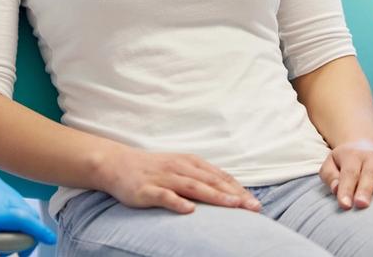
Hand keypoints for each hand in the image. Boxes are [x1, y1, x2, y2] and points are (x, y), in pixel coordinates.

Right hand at [0, 172, 56, 256]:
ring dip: (23, 235)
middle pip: (19, 207)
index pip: (11, 200)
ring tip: (16, 251)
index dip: (18, 219)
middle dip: (22, 229)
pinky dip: (36, 231)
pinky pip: (21, 222)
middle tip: (19, 249)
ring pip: (20, 216)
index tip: (19, 233)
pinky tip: (45, 237)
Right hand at [95, 146, 260, 213]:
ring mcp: (163, 178)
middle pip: (211, 181)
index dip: (238, 189)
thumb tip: (227, 190)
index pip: (218, 176)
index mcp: (189, 162)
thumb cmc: (153, 169)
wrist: (117, 164)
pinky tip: (189, 210)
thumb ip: (200, 177)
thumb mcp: (179, 167)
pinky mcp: (147, 190)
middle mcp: (179, 168)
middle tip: (253, 207)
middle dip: (234, 194)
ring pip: (192, 187)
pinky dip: (177, 202)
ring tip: (232, 205)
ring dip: (214, 195)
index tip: (255, 202)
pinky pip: (164, 196)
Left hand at [319, 139, 372, 209]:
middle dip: (365, 190)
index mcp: (352, 156)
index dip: (346, 189)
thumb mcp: (331, 163)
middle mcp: (372, 158)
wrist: (364, 145)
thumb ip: (330, 176)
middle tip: (361, 204)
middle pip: (369, 174)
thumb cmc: (345, 162)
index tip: (344, 204)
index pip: (349, 173)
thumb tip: (336, 190)